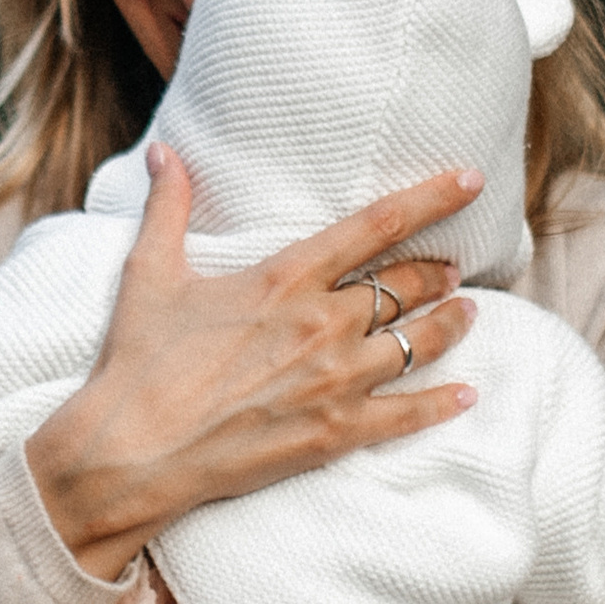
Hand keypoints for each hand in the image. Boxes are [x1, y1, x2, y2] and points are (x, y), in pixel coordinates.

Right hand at [24, 144, 483, 577]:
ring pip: (420, 343)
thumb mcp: (150, 273)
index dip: (433, 198)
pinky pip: (409, 413)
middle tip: (453, 268)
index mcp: (286, 278)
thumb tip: (161, 153)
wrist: (134, 450)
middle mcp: (323, 324)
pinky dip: (444, 402)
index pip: (378, 225)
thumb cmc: (140, 361)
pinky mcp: (335, 433)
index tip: (471, 181)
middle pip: (408, 286)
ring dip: (451, 325)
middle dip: (438, 272)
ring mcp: (335, 381)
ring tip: (468, 313)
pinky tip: (468, 392)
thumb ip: (168, 206)